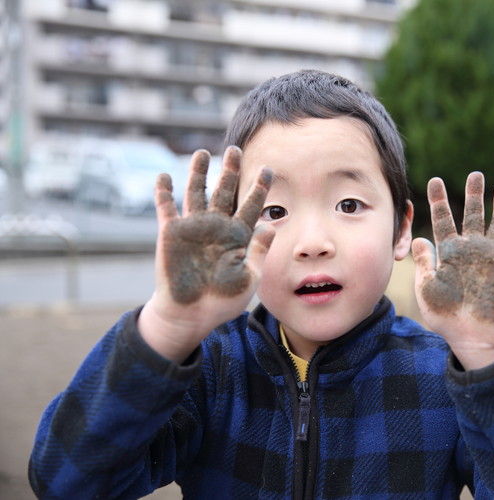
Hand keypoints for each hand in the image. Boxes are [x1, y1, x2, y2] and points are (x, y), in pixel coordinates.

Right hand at [138, 147, 274, 361]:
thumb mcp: (249, 277)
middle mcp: (216, 227)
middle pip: (224, 191)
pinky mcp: (171, 234)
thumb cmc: (223, 301)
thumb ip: (258, 251)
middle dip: (229, 170)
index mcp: (238, 236)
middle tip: (235, 150)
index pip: (251, 205)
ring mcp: (193, 228)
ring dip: (198, 174)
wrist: (192, 315)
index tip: (268, 168)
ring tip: (202, 153)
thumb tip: (270, 225)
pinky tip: (164, 176)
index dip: (259, 187)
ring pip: (196, 193)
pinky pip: (166, 208)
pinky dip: (164, 192)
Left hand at [412, 172, 493, 369]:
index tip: (434, 180)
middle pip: (473, 214)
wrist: (472, 336)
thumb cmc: (445, 316)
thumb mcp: (428, 289)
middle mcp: (471, 249)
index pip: (443, 219)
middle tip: (476, 174)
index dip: (439, 200)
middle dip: (474, 194)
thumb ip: (425, 264)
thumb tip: (419, 239)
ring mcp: (492, 256)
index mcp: (449, 251)